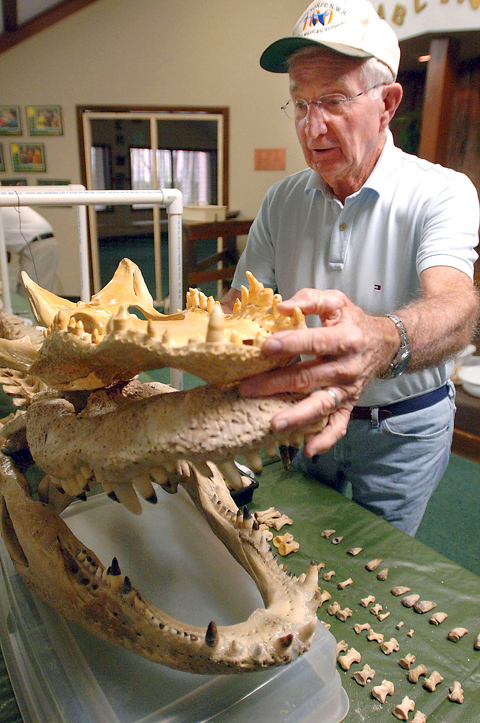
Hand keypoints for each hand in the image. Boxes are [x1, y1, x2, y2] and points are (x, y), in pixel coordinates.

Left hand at [238, 288, 392, 455]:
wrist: (384, 344)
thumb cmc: (352, 321)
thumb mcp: (336, 302)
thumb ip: (310, 300)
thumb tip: (281, 307)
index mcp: (345, 338)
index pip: (315, 342)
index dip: (290, 344)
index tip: (265, 347)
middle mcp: (346, 367)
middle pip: (309, 378)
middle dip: (276, 384)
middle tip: (247, 389)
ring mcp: (347, 389)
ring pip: (320, 406)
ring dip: (297, 417)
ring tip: (274, 424)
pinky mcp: (348, 404)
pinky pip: (339, 426)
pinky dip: (326, 440)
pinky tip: (308, 450)